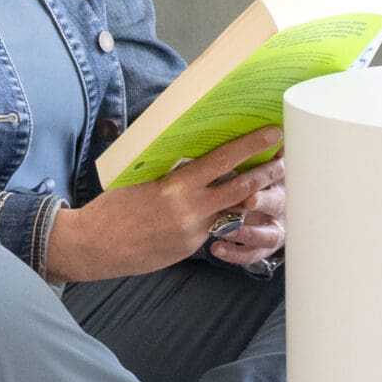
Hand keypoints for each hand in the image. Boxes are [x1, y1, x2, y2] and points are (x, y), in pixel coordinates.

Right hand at [43, 129, 284, 284]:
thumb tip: (196, 152)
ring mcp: (192, 233)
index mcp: (177, 187)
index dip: (252, 146)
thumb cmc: (113, 206)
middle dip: (267, 173)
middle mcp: (190, 211)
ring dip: (253, 197)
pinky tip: (233, 208)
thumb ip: (173, 169)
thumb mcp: (142, 178)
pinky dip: (225, 216)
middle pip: (241, 189)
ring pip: (233, 211)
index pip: (223, 161)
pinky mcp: (189, 248)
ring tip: (270, 183)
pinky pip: (214, 228)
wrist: (94, 246)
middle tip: (287, 159)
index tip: (273, 133)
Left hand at [207, 156, 284, 267]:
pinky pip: (250, 254)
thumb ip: (266, 150)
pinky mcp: (260, 248)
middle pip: (275, 203)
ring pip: (264, 235)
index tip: (275, 162)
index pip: (282, 172)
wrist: (265, 215)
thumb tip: (267, 126)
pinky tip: (217, 248)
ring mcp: (271, 229)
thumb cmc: (258, 180)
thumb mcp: (266, 164)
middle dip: (262, 200)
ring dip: (246, 231)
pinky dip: (234, 252)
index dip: (277, 168)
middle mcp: (280, 206)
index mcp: (281, 180)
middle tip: (248, 200)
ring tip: (226, 230)